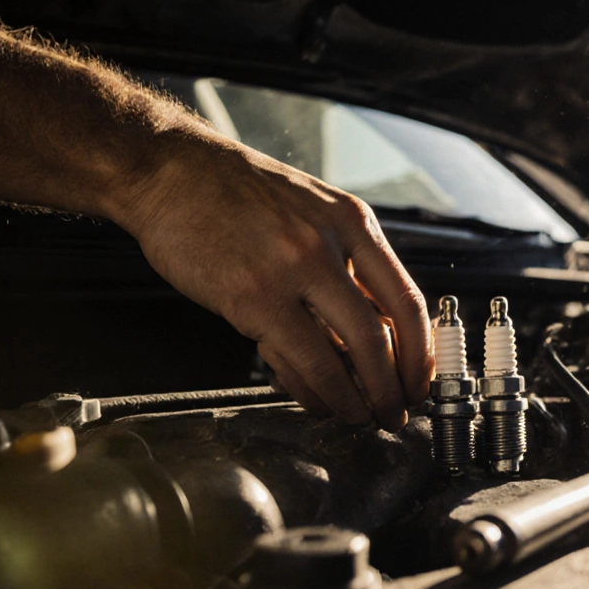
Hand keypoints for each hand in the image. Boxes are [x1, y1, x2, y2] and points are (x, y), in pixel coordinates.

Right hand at [115, 132, 432, 429]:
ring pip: (339, 358)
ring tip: (361, 418)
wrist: (168, 171)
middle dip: (392, 389)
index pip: (406, 299)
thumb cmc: (238, 192)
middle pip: (379, 338)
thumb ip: (348, 262)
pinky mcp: (249, 300)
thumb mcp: (314, 210)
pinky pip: (294, 360)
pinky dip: (314, 391)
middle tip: (395, 414)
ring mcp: (287, 274)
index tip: (420, 380)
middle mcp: (327, 246)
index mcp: (352, 222)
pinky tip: (320, 401)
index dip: (420, 352)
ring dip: (356, 400)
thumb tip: (381, 326)